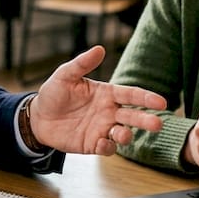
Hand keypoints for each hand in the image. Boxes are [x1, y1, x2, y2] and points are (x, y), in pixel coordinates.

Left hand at [29, 46, 168, 154]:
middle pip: (132, 116)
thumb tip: (100, 48)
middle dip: (146, 120)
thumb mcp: (65, 76)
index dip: (146, 98)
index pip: (131, 94)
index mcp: (107, 94)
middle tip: (158, 124)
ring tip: (122, 134)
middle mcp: (109, 112)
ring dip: (126, 135)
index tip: (161, 102)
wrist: (37, 118)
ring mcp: (102, 129)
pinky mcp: (92, 144)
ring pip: (122, 134)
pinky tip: (102, 143)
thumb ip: (82, 64)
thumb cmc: (53, 93)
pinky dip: (107, 147)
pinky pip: (106, 148)